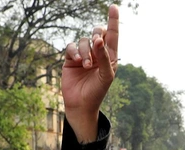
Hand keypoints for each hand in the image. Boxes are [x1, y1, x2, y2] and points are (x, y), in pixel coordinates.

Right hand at [62, 6, 118, 141]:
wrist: (81, 105)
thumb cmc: (97, 92)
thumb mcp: (106, 75)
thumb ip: (104, 57)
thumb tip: (98, 39)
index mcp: (110, 56)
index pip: (112, 35)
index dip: (113, 21)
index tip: (114, 7)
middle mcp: (97, 53)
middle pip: (98, 32)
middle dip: (97, 34)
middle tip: (97, 43)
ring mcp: (83, 55)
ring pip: (84, 40)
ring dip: (85, 50)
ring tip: (86, 65)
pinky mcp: (70, 59)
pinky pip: (71, 46)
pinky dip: (74, 51)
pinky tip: (77, 61)